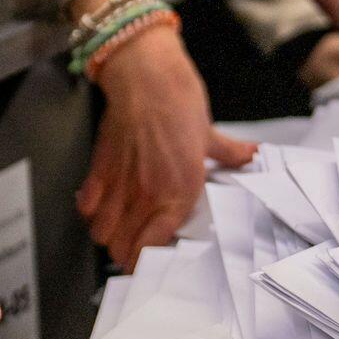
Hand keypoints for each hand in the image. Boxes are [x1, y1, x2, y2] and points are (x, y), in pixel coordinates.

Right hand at [79, 26, 255, 269]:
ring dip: (109, 236)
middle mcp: (148, 195)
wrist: (145, 77)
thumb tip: (250, 155)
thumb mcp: (209, 133)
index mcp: (180, 192)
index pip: (154, 246)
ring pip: (103, 233)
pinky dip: (91, 211)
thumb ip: (228, 153)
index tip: (150, 262)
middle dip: (127, 254)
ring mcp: (121, 185)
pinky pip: (88, 206)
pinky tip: (100, 206)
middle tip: (133, 249)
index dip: (148, 261)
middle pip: (124, 247)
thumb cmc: (179, 102)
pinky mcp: (99, 169)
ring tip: (117, 232)